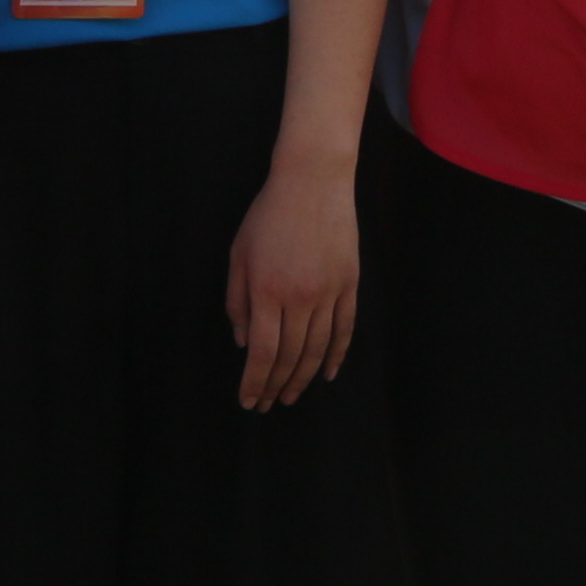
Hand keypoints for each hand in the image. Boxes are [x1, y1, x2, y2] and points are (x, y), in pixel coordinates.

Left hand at [225, 154, 358, 410]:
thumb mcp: (239, 254)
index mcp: (267, 291)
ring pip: (317, 349)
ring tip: (292, 395)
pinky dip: (335, 356)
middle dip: (276, 386)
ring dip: (303, 378)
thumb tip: (243, 343)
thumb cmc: (269, 215)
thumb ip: (237, 301)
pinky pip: (344, 329)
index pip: (262, 352)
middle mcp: (299, 298)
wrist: (313, 181)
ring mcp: (328, 292)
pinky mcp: (349, 284)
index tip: (249, 402)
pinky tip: (325, 374)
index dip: (255, 382)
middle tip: (268, 404)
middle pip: (289, 356)